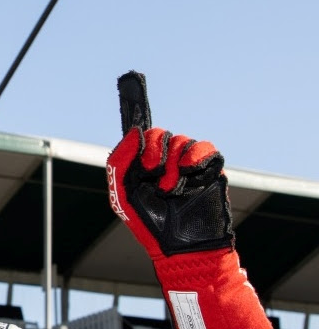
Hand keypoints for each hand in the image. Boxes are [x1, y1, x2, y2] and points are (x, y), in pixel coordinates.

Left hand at [106, 72, 269, 328]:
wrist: (184, 248)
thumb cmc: (149, 226)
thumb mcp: (123, 194)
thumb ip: (120, 162)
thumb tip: (133, 133)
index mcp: (139, 167)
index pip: (138, 134)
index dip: (134, 107)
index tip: (131, 81)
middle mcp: (162, 162)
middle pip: (159, 132)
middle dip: (153, 148)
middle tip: (151, 171)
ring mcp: (186, 165)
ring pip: (180, 140)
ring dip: (172, 163)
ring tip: (171, 189)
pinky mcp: (208, 169)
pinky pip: (203, 147)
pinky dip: (194, 157)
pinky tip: (187, 175)